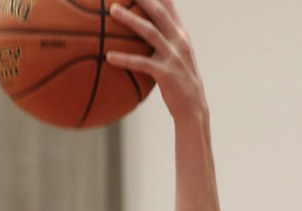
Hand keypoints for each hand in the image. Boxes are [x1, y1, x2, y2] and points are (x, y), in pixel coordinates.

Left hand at [107, 0, 207, 121]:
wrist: (193, 108)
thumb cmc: (179, 84)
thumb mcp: (176, 58)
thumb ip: (164, 42)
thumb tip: (142, 33)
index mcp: (180, 34)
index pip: (169, 5)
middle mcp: (179, 41)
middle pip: (159, 11)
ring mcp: (173, 56)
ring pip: (150, 31)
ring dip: (130, 19)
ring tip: (112, 10)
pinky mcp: (165, 74)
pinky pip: (141, 63)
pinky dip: (124, 59)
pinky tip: (108, 57)